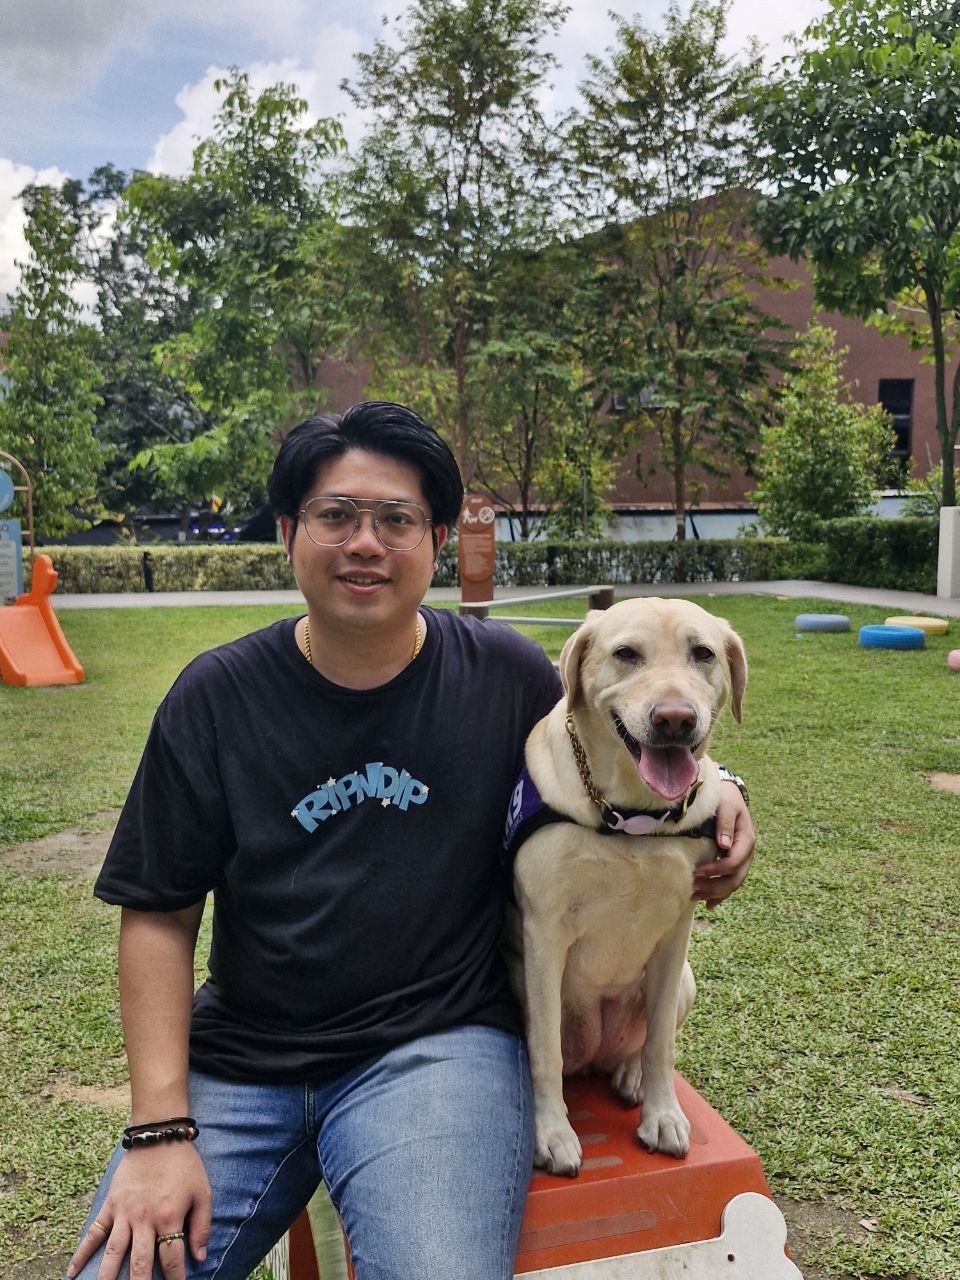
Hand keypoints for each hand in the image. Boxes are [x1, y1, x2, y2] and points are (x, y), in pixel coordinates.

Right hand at [67, 1143, 211, 1279]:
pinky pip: (94, 1232)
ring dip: (108, 1277)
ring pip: (114, 1253)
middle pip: (140, 1263)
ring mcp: (124, 1213)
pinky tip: (72, 1272)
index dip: (175, 1279)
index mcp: (169, 1216)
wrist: (159, 1136)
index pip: (171, 1258)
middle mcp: (144, 1219)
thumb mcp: (203, 1192)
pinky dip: (82, 1252)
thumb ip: (202, 1225)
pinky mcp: (110, 1205)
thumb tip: (199, 1257)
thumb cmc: (185, 1165)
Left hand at [692, 780, 754, 909]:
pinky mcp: (734, 862)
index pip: (733, 862)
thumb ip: (725, 823)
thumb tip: (724, 845)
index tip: (696, 872)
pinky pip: (730, 882)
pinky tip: (709, 903)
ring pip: (732, 883)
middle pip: (734, 878)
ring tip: (694, 896)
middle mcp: (747, 853)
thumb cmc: (725, 798)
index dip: (715, 870)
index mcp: (747, 839)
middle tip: (692, 889)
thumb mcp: (726, 805)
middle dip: (713, 886)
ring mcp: (742, 859)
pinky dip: (720, 894)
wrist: (729, 795)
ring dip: (715, 893)